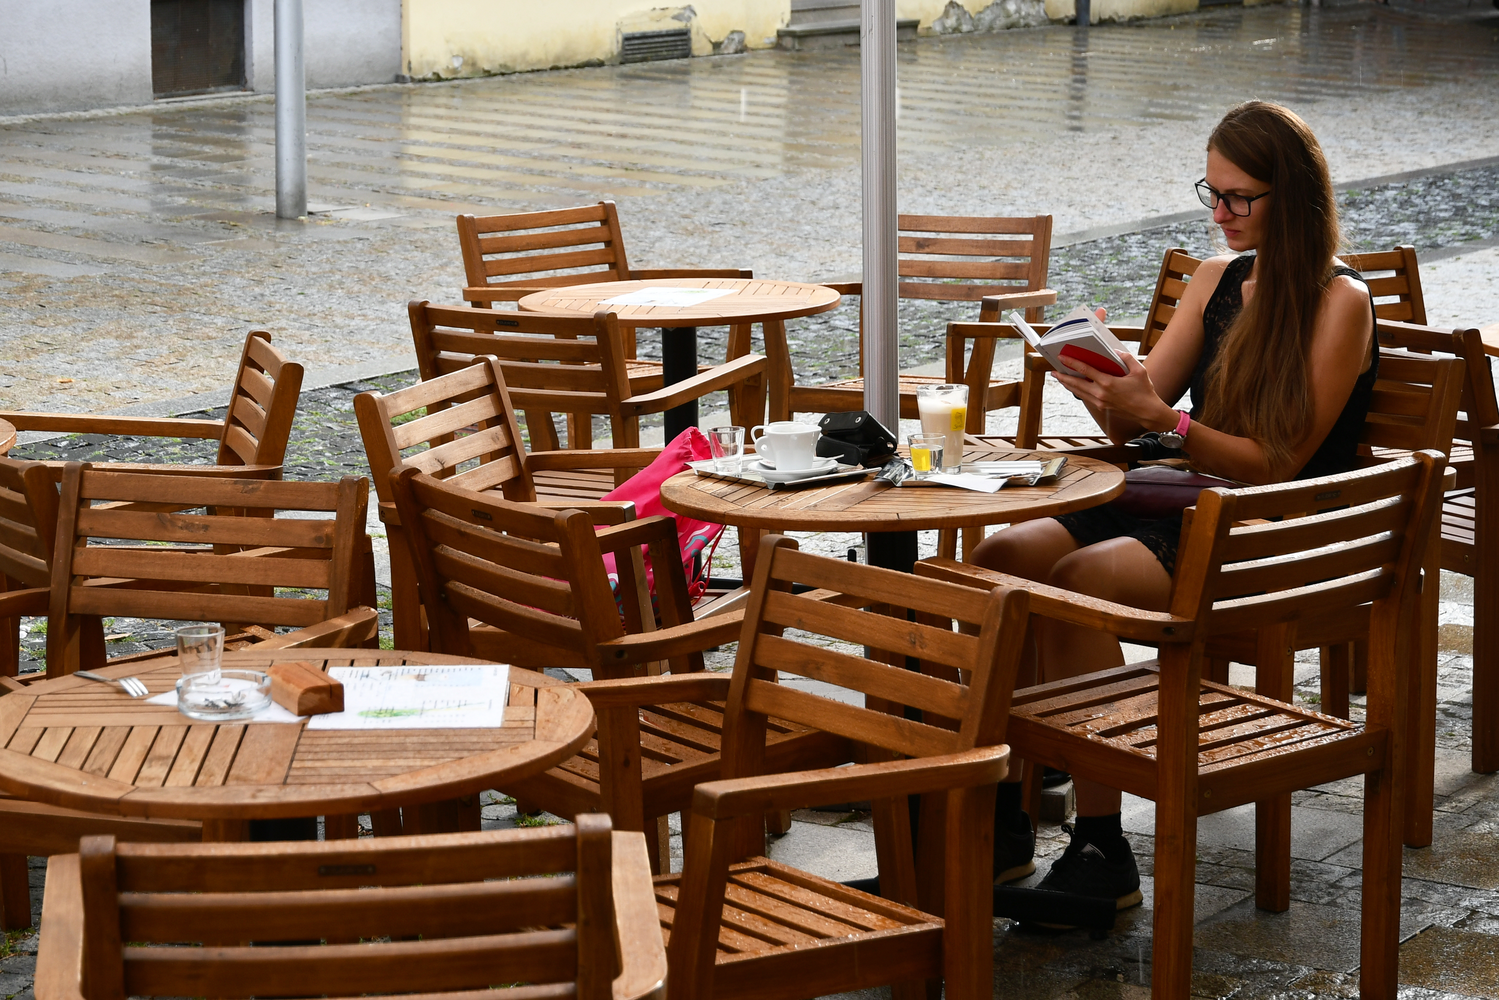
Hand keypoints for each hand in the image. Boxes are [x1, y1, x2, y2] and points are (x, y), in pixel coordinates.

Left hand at [1052, 351, 1175, 431]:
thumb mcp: (1139, 370)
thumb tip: (1115, 351)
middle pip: (1075, 384)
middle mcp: (1100, 393)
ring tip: (1060, 378)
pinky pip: (1085, 397)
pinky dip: (1077, 391)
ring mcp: (1099, 401)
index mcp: (1108, 383)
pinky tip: (1074, 386)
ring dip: (1067, 385)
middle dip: (1063, 377)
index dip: (1071, 363)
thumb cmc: (1144, 391)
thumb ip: (1126, 358)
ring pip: (1078, 392)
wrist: (1147, 412)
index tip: (1061, 357)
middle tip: (1053, 371)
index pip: (1085, 370)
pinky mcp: (1101, 406)